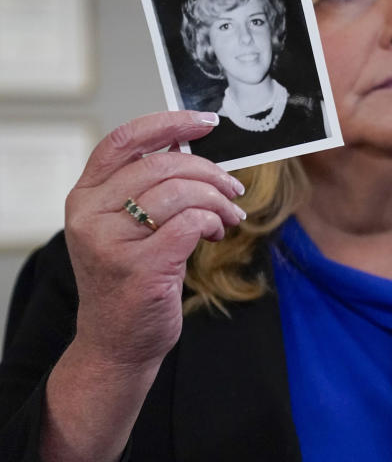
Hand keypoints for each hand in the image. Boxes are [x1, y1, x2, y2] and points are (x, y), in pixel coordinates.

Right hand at [63, 110, 245, 369]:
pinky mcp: (140, 267)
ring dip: (217, 201)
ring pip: (181, 193)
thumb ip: (148, 189)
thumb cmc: (131, 278)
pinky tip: (215, 234)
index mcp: (85, 197)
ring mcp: (112, 242)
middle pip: (163, 166)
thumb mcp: (127, 226)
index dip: (168, 124)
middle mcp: (91, 215)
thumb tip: (193, 149)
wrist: (118, 342)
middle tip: (233, 190)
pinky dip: (213, 222)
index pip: (124, 141)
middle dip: (209, 173)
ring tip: (227, 218)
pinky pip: (191, 223)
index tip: (206, 122)